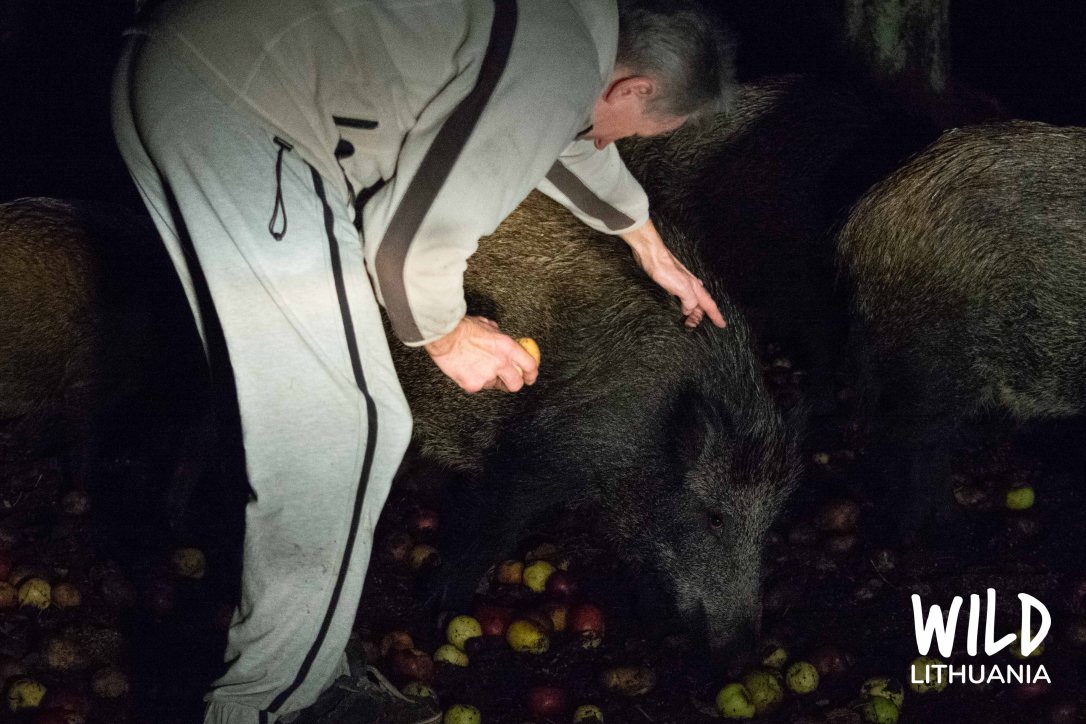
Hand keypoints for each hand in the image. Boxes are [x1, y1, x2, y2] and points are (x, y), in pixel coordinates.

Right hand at [424, 316, 539, 392]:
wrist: (444, 336)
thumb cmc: (463, 328)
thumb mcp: (488, 326)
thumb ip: (499, 336)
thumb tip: (502, 338)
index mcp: (508, 347)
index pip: (529, 365)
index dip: (531, 374)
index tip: (529, 378)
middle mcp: (501, 363)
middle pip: (516, 384)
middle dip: (512, 383)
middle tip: (505, 380)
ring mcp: (487, 376)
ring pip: (493, 385)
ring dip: (488, 379)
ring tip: (474, 365)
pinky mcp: (474, 385)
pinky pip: (477, 387)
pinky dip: (472, 381)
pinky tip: (465, 369)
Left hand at [620, 219, 725, 328]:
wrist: (651, 256)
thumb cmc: (666, 269)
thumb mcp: (681, 288)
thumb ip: (689, 301)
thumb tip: (689, 311)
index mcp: (695, 288)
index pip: (710, 305)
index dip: (716, 316)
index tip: (722, 325)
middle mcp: (691, 286)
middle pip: (701, 305)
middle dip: (701, 317)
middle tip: (694, 326)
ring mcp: (682, 285)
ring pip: (692, 302)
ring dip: (692, 312)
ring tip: (688, 321)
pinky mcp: (671, 284)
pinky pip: (682, 298)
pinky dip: (683, 305)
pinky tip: (680, 307)